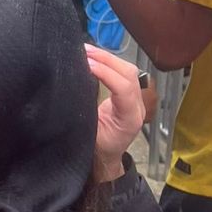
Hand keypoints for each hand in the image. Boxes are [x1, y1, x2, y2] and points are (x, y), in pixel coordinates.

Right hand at [87, 46, 145, 182]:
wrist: (105, 160)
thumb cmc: (95, 150)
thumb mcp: (87, 135)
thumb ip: (85, 113)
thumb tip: (73, 87)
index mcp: (129, 120)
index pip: (124, 89)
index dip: (106, 73)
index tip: (86, 64)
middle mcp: (138, 108)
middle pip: (129, 74)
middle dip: (107, 59)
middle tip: (84, 51)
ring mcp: (137, 100)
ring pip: (129, 71)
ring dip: (108, 58)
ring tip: (87, 51)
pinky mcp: (130, 95)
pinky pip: (124, 74)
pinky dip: (109, 63)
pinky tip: (94, 58)